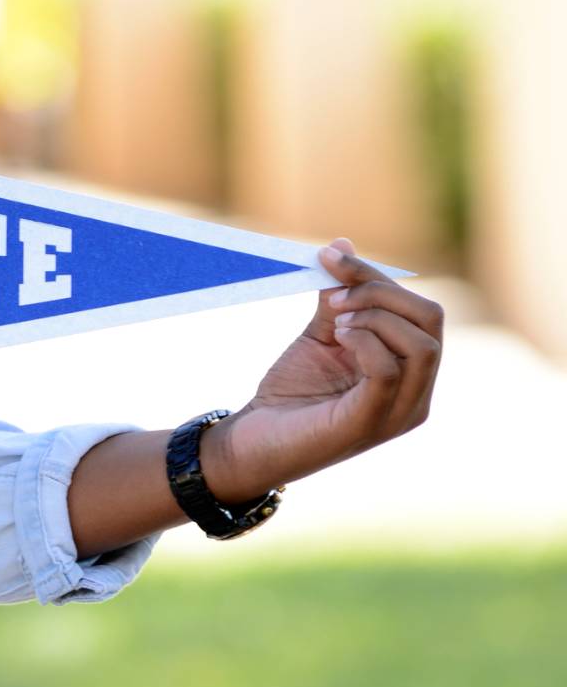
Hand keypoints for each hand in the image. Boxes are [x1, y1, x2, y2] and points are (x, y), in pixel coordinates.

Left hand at [203, 237, 443, 503]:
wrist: (255, 442)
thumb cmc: (292, 393)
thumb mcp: (320, 335)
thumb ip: (336, 298)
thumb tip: (342, 245)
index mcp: (410, 371)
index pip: (422, 310)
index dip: (377, 275)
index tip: (329, 258)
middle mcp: (416, 394)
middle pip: (430, 320)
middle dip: (380, 291)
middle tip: (331, 296)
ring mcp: (398, 412)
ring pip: (422, 345)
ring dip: (374, 316)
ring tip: (333, 322)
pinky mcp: (369, 423)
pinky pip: (390, 372)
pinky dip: (365, 342)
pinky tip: (337, 337)